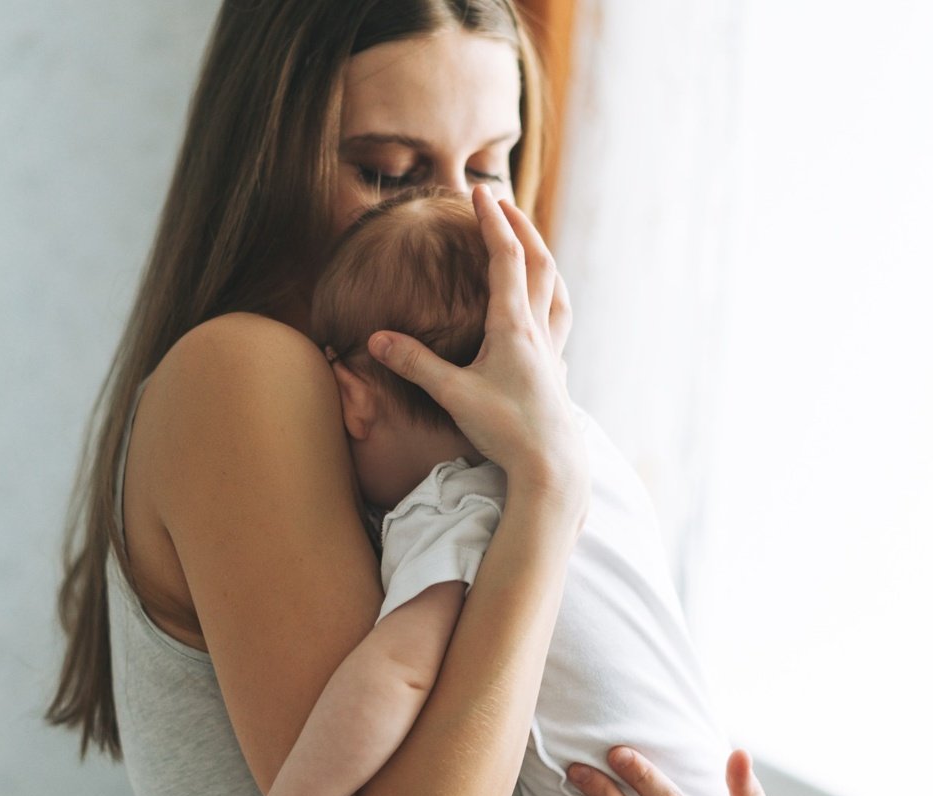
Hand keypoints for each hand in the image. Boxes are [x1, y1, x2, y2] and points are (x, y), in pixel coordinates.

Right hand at [368, 186, 584, 501]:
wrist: (551, 467)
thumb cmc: (505, 431)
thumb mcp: (452, 396)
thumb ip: (414, 364)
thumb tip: (374, 339)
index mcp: (513, 327)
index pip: (505, 258)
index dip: (492, 222)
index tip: (480, 192)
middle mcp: (538, 331)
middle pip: (538, 263)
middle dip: (520, 228)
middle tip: (503, 202)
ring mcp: (552, 351)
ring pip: (555, 289)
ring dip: (542, 259)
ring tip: (530, 243)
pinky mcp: (556, 371)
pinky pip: (559, 320)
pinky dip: (552, 298)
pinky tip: (546, 307)